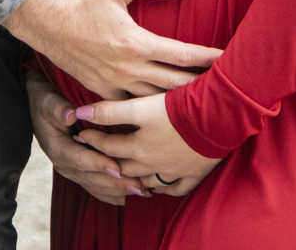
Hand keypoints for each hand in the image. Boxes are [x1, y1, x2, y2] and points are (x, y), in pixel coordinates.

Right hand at [4, 0, 221, 99]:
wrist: (46, 22)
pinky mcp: (102, 91)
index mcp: (136, 43)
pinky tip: (162, 110)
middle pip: (174, 83)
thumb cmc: (82, 0)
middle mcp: (128, 69)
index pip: (181, 54)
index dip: (206, 57)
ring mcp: (114, 84)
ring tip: (199, 102)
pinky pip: (131, 105)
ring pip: (154, 100)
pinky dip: (149, 108)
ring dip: (177, 101)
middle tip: (223, 88)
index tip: (226, 59)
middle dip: (200, 85)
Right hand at [25, 73, 149, 205]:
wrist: (36, 108)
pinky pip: (97, 188)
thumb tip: (70, 115)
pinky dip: (114, 194)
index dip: (99, 164)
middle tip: (138, 185)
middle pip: (92, 178)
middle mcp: (65, 165)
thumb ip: (58, 109)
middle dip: (115, 183)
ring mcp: (73, 171)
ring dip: (118, 191)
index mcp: (58, 149)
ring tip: (142, 192)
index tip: (117, 167)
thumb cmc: (45, 103)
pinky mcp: (79, 172)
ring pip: (96, 186)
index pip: (80, 159)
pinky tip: (131, 195)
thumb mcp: (47, 101)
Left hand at [74, 93, 222, 197]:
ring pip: (147, 181)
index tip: (81, 133)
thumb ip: (109, 111)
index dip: (92, 138)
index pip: (108, 146)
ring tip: (125, 171)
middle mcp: (153, 165)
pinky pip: (174, 189)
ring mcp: (173, 171)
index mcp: (138, 148)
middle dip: (109, 160)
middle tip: (98, 154)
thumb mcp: (140, 107)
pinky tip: (157, 185)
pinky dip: (163, 187)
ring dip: (134, 177)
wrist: (217, 117)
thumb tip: (79, 113)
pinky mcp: (193, 173)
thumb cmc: (178, 108)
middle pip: (124, 167)